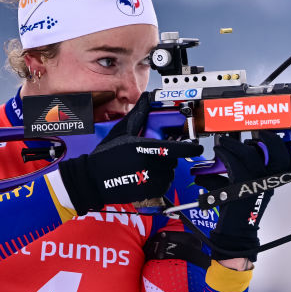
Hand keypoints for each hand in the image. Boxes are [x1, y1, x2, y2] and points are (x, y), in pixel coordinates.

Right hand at [57, 94, 202, 214]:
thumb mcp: (121, 132)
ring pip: (168, 174)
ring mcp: (148, 180)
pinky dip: (159, 182)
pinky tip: (146, 177)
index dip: (189, 148)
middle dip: (167, 157)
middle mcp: (147, 164)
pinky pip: (163, 186)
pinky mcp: (147, 192)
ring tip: (147, 167)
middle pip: (171, 160)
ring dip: (163, 170)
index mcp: (142, 147)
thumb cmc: (106, 156)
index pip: (173, 148)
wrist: (92, 180)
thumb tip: (146, 98)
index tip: (198, 147)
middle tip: (153, 155)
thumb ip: (138, 116)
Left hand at [204, 131, 290, 261]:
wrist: (236, 231)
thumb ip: (249, 172)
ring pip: (249, 154)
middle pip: (275, 153)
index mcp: (273, 182)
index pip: (285, 158)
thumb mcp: (251, 188)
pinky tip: (219, 153)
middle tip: (250, 134)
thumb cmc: (241, 211)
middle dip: (264, 139)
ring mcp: (256, 183)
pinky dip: (225, 155)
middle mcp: (268, 181)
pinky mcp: (241, 186)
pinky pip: (233, 163)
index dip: (278, 143)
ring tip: (224, 142)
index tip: (267, 134)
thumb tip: (237, 154)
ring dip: (234, 144)